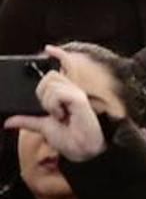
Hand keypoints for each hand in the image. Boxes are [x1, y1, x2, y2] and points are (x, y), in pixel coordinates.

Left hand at [4, 46, 105, 161]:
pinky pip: (57, 93)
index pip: (60, 68)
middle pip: (49, 76)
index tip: (48, 49)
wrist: (83, 149)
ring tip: (57, 115)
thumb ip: (28, 121)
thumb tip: (9, 121)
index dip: (58, 55)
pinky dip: (53, 106)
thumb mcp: (43, 127)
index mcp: (65, 94)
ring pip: (50, 83)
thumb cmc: (70, 138)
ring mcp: (76, 93)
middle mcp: (72, 90)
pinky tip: (61, 115)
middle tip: (50, 111)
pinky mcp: (78, 98)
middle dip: (41, 93)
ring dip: (47, 102)